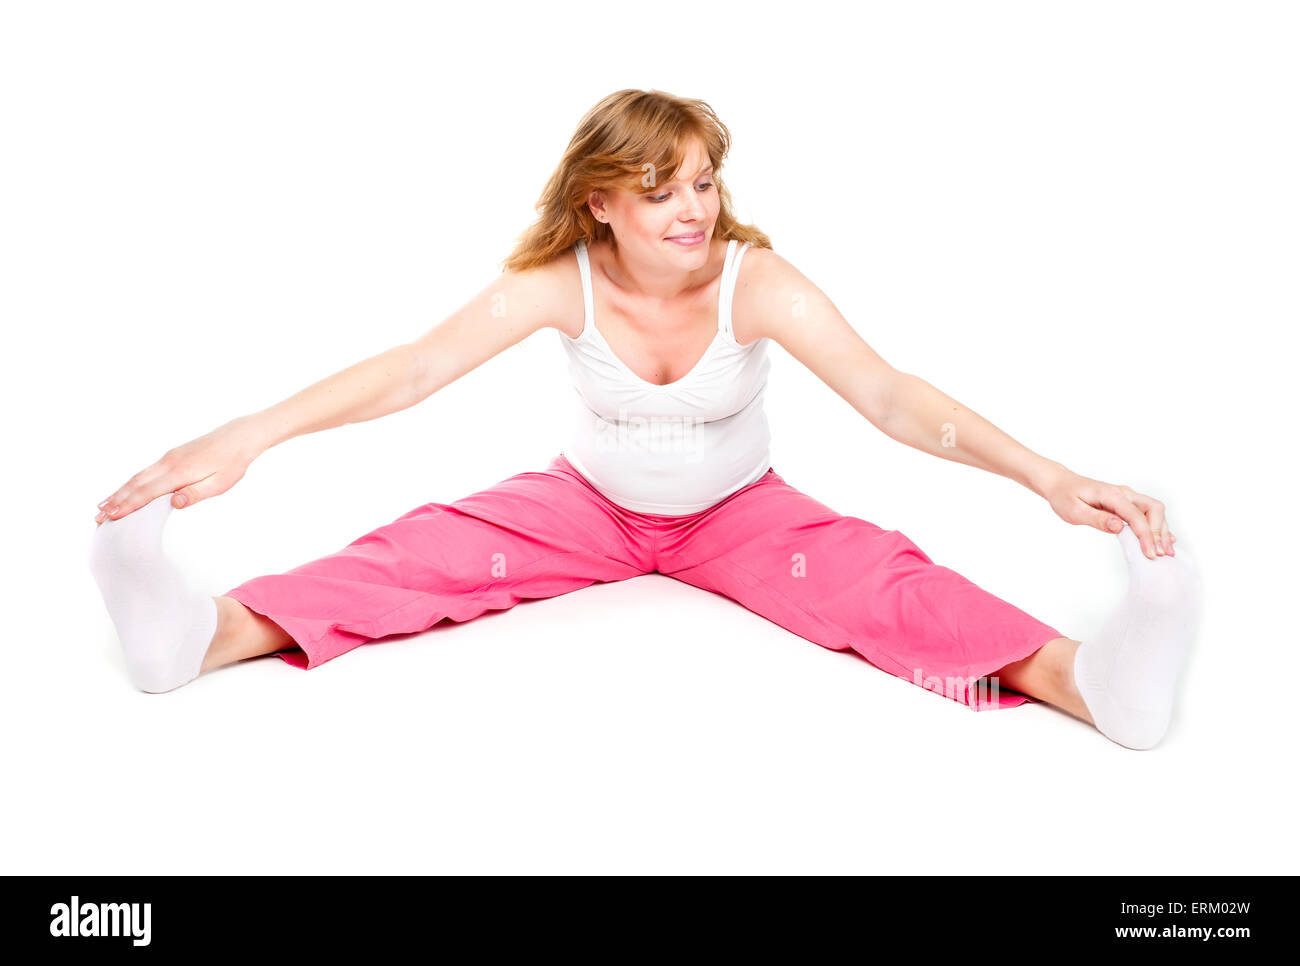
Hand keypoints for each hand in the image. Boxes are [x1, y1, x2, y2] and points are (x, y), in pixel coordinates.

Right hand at [94, 416, 264, 524]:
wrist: (239, 437)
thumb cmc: (232, 463)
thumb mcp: (220, 483)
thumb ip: (196, 494)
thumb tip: (174, 503)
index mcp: (180, 472)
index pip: (148, 492)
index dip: (128, 505)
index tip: (111, 517)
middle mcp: (168, 463)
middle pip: (136, 484)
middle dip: (115, 501)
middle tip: (97, 517)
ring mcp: (168, 458)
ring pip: (138, 477)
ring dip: (119, 492)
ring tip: (102, 506)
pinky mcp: (171, 457)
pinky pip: (145, 472)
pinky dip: (131, 483)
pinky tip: (125, 490)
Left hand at [1042, 468, 1175, 558]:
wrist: (1060, 483)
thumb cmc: (1065, 496)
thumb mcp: (1074, 511)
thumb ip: (1097, 519)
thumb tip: (1119, 527)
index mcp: (1111, 495)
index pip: (1136, 516)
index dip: (1146, 536)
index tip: (1149, 553)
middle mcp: (1124, 493)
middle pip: (1153, 509)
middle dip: (1159, 532)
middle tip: (1160, 554)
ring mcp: (1127, 496)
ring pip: (1154, 510)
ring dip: (1162, 530)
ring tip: (1166, 551)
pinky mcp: (1127, 502)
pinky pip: (1148, 512)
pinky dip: (1158, 526)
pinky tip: (1165, 539)